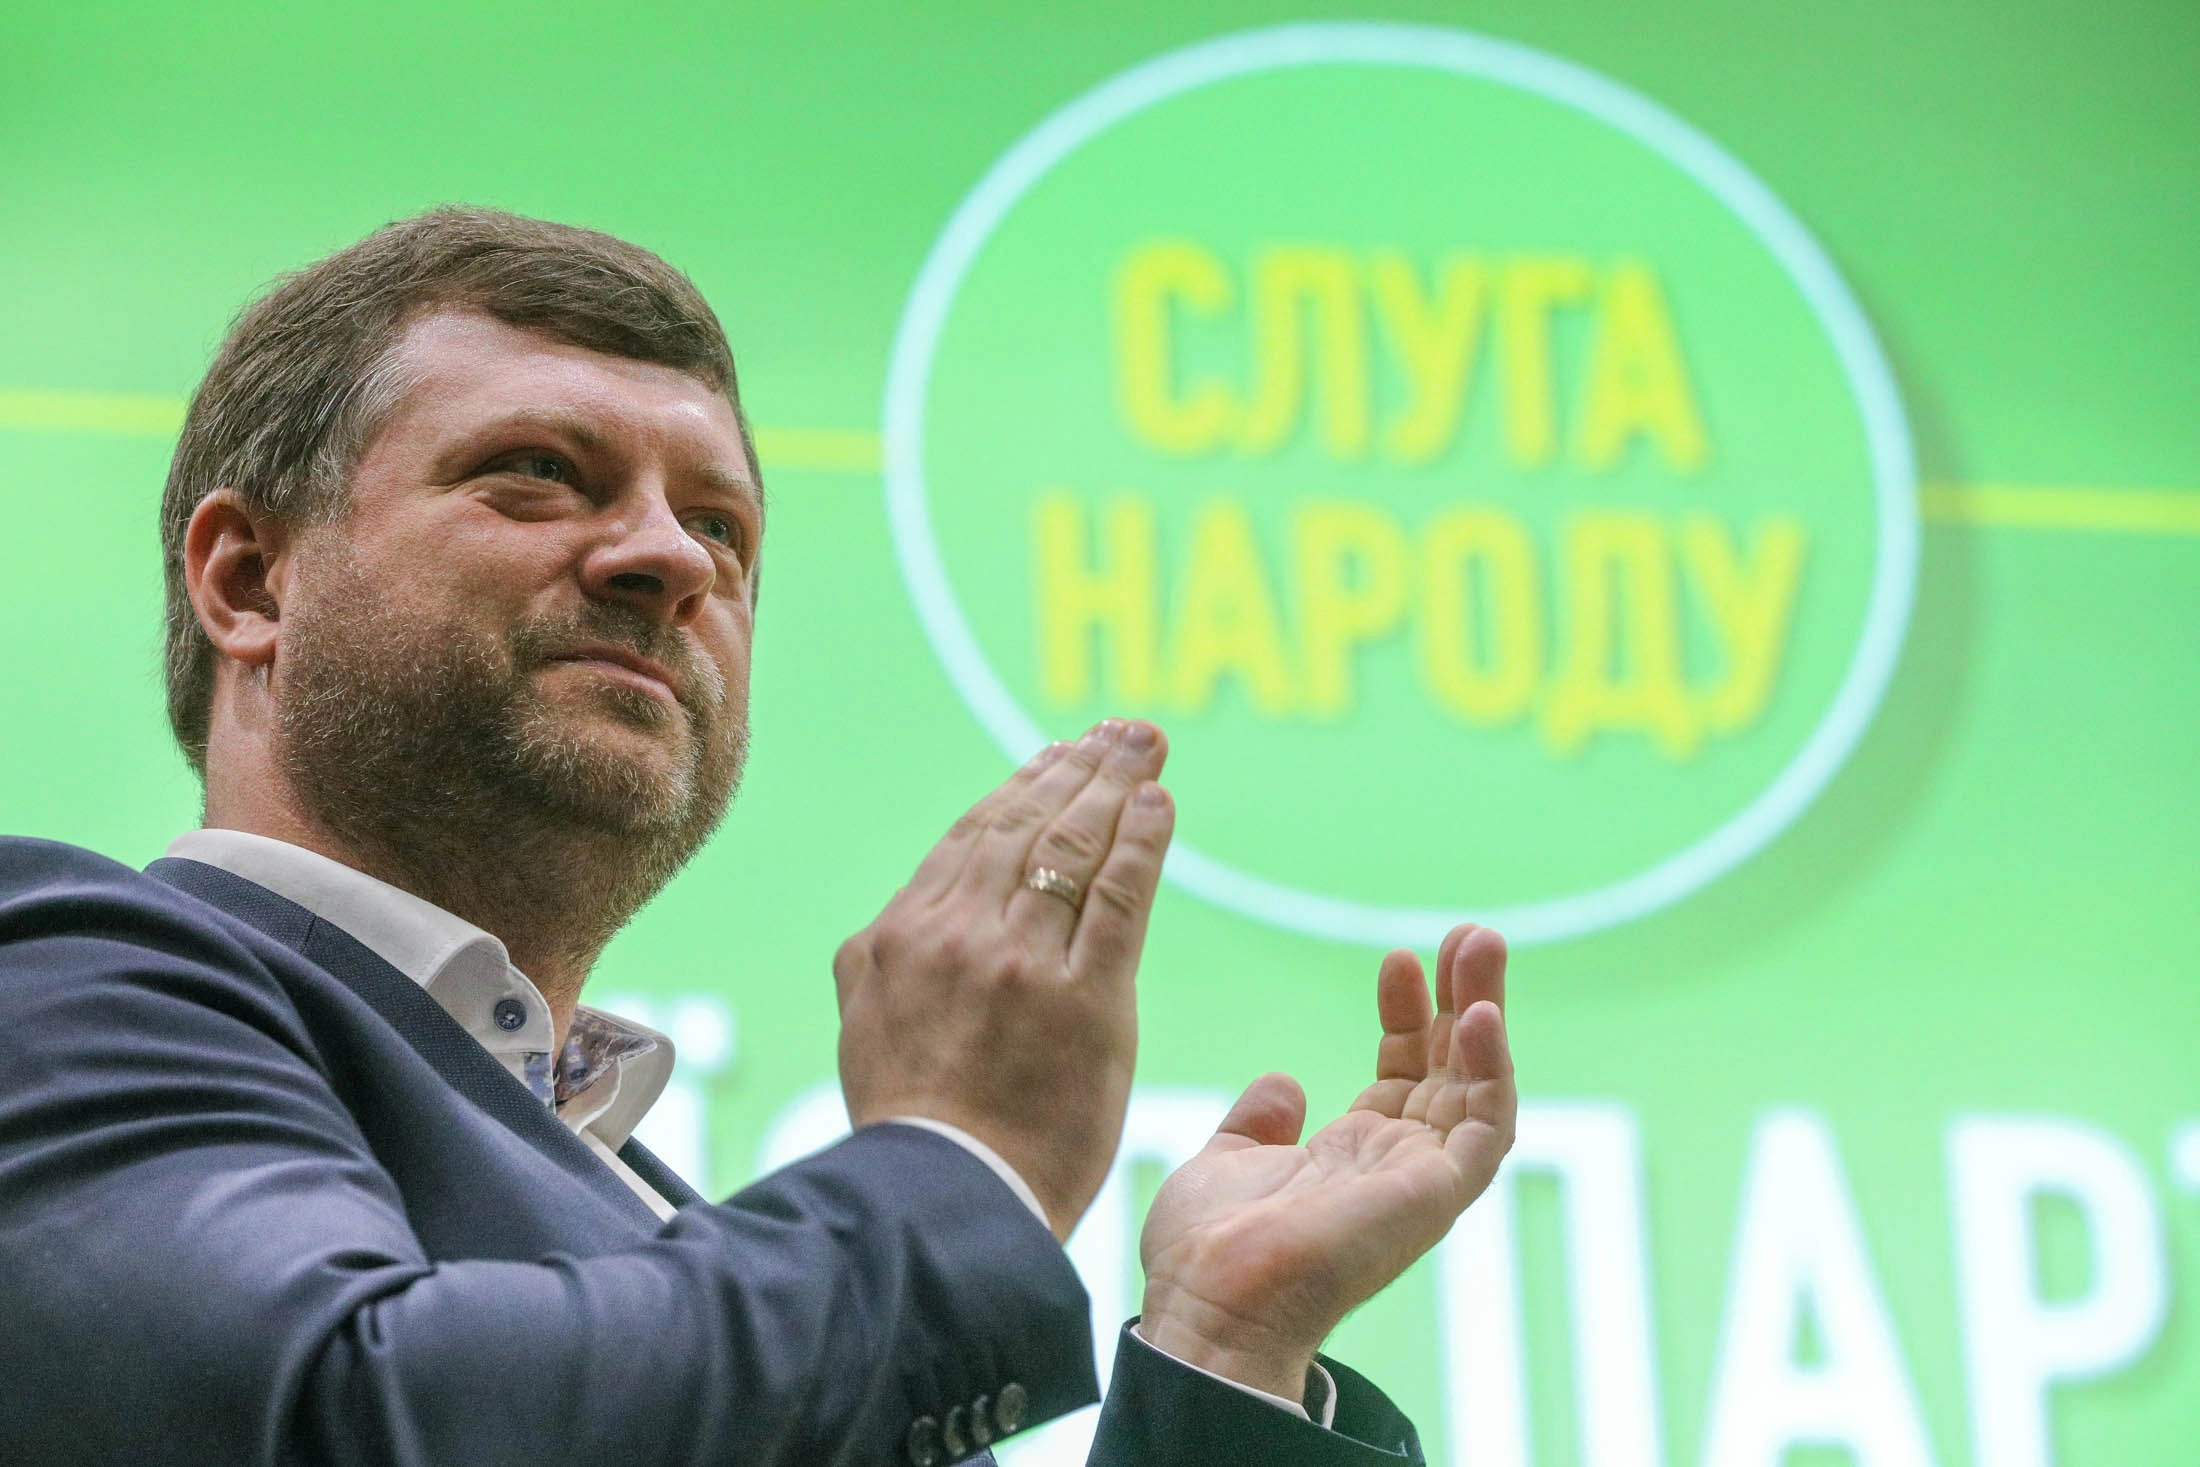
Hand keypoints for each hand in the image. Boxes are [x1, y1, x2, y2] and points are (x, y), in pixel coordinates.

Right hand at [834, 719, 1173, 1239]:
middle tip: (1124, 731)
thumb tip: (884, 923)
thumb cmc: (915, 1126)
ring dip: (1116, 787)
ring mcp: (1023, 963)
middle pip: (1029, 824)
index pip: (974, 834)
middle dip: (1082, 768)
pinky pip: (1119, 898)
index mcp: (901, 934)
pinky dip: (1141, 844)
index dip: (1025, 785)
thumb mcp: (863, 1026)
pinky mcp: (1084, 1000)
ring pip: (1074, 848)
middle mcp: (959, 934)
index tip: (1061, 753)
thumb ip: (877, 964)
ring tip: (1147, 747)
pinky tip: (1161, 807)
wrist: (947, 1202)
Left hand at [1135, 925, 1514, 1400]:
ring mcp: (1421, 1181)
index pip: (1400, 1074)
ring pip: (1477, 1085)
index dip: (1404, 1015)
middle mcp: (1395, 1167)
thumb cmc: (1205, 1251)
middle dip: (1461, 998)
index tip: (1397, 960)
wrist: (1210, 1305)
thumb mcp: (1227, 1162)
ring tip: (1481, 943)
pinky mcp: (1438, 1194)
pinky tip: (1478, 1014)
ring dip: (1484, 1012)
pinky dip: (1490, 1068)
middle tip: (1471, 936)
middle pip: (1448, 1070)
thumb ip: (1259, 1124)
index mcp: (1349, 1158)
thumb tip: (1285, 1083)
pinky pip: (1487, 1126)